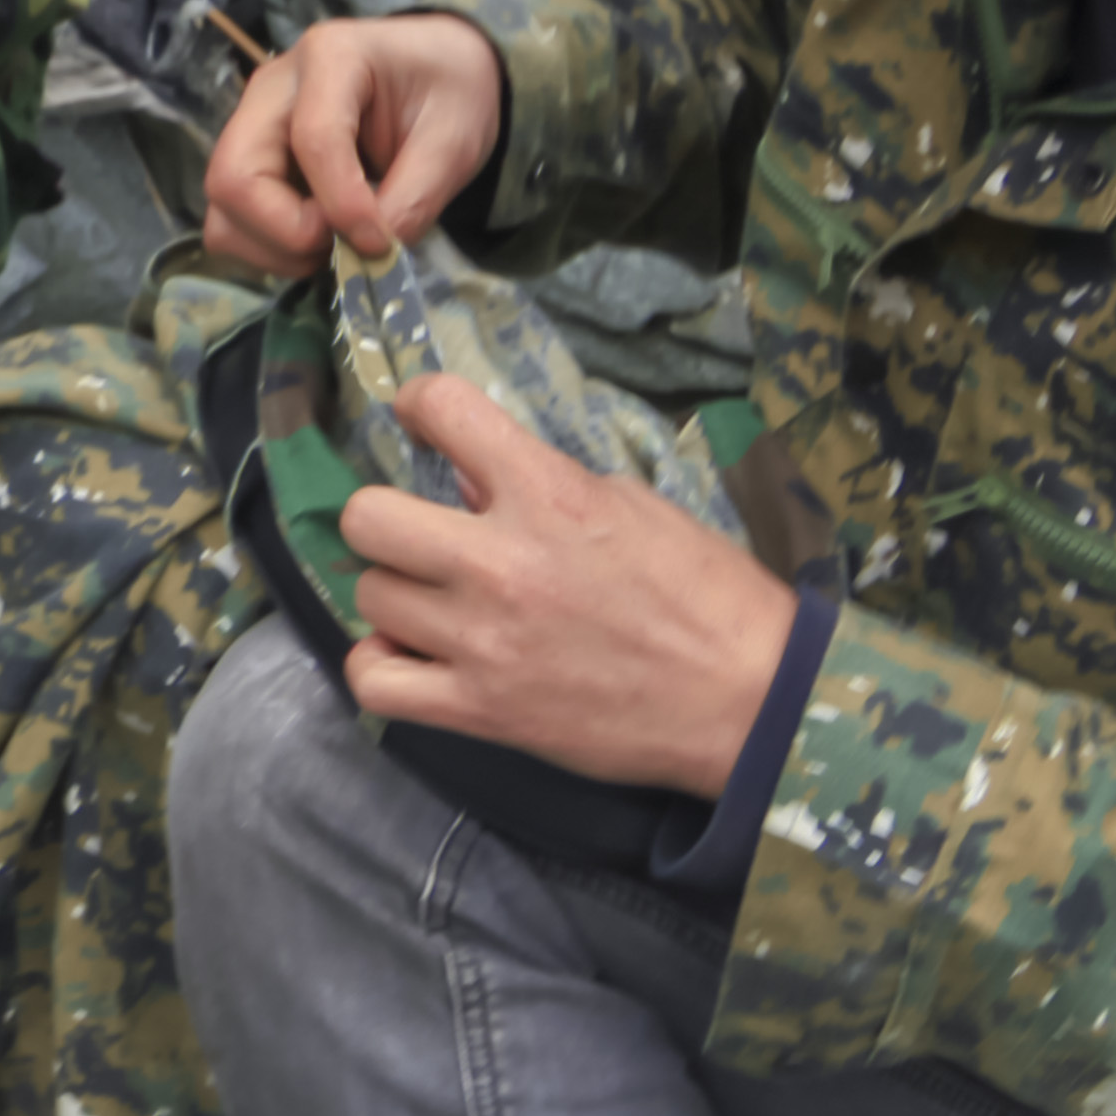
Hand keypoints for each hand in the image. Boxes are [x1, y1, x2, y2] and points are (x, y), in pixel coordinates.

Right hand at [203, 14, 503, 276]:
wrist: (435, 74)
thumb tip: (369, 257)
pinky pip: (231, 222)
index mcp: (331, 57)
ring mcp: (250, 125)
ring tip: (335, 243)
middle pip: (234, 176)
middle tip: (343, 243)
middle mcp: (271, 87)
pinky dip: (269, 248)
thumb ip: (415, 198)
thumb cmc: (447, 92)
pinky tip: (320, 237)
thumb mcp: (454, 140)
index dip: (343, 206)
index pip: (313, 140)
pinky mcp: (249, 160)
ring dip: (274, 247)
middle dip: (287, 232)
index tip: (380, 243)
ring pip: (222, 208)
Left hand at [338, 375, 794, 795]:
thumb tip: (473, 484)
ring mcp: (483, 640)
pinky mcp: (479, 710)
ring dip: (396, 594)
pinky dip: (382, 666)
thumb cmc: (708, 596)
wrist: (749, 700)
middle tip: (419, 534)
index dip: (421, 405)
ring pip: (369, 596)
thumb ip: (548, 486)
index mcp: (552, 494)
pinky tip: (413, 656)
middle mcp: (503, 562)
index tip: (425, 421)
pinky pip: (373, 681)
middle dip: (386, 518)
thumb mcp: (635, 506)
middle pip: (366, 518)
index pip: (443, 408)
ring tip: (433, 603)